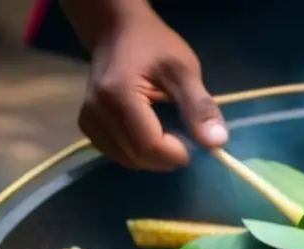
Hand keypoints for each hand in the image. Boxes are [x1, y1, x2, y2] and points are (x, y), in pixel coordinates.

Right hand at [78, 5, 226, 170]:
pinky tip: (149, 134)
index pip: (149, 145)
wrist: (117, 32)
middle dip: (166, 157)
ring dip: (153, 158)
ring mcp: (88, 121)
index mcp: (118, 95)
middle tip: (183, 137)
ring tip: (167, 133)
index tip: (193, 143)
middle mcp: (96, 112)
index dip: (176, 153)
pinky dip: (138, 154)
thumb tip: (217, 143)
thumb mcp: (184, 70)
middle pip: (138, 157)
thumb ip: (200, 106)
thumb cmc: (154, 47)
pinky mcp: (87, 126)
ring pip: (127, 161)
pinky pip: (117, 155)